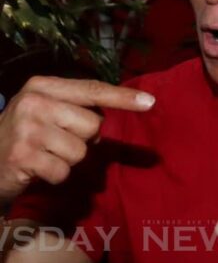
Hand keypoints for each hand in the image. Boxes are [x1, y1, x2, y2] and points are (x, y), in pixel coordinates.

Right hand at [0, 76, 154, 202]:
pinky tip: (37, 170)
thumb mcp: (46, 113)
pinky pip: (64, 171)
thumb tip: (112, 119)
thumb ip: (77, 109)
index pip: (91, 90)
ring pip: (81, 151)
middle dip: (82, 140)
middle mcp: (33, 102)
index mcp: (42, 86)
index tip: (150, 103)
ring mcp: (26, 128)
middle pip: (93, 125)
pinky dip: (55, 176)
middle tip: (55, 143)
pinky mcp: (23, 155)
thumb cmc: (24, 136)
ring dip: (68, 161)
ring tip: (44, 156)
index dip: (122, 98)